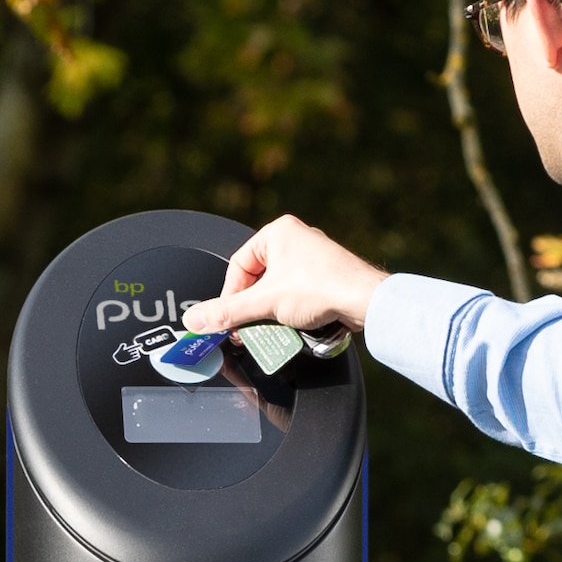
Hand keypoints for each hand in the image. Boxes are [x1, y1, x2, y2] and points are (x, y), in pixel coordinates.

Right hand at [183, 216, 390, 338]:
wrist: (366, 301)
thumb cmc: (323, 287)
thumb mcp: (264, 303)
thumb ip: (227, 313)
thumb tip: (196, 320)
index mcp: (277, 232)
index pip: (238, 266)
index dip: (230, 296)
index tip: (227, 318)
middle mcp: (295, 240)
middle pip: (257, 281)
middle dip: (252, 309)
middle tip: (247, 328)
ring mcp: (313, 259)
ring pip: (277, 291)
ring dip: (271, 314)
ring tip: (274, 329)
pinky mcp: (326, 278)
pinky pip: (297, 296)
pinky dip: (291, 314)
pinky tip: (294, 327)